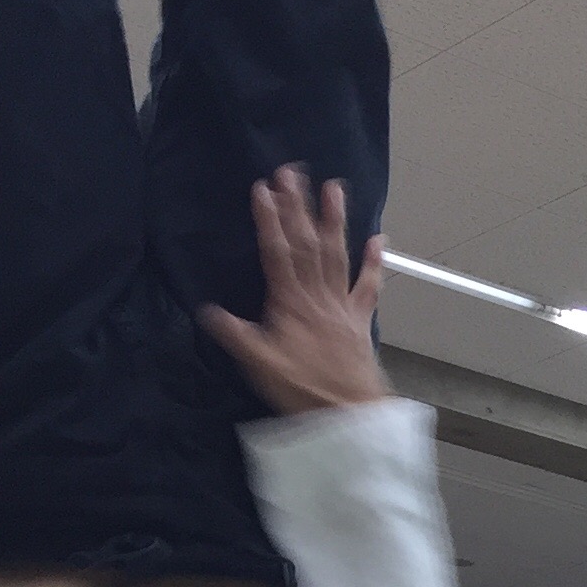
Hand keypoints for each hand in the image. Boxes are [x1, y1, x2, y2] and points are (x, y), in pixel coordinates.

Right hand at [198, 167, 389, 414]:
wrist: (350, 414)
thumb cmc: (303, 390)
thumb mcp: (258, 364)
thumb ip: (234, 335)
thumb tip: (207, 311)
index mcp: (290, 303)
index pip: (278, 252)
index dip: (270, 220)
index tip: (264, 189)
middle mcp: (318, 297)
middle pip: (308, 244)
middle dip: (298, 206)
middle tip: (293, 172)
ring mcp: (342, 305)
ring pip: (338, 254)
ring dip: (334, 220)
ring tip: (334, 188)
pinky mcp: (360, 319)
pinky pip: (369, 285)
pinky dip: (374, 261)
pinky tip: (378, 238)